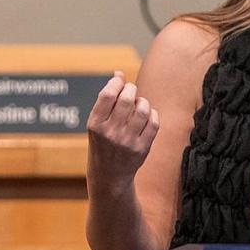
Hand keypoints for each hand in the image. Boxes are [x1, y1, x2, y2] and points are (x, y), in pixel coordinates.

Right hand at [86, 71, 160, 187]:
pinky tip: (147, 115)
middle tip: (131, 90)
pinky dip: (152, 114)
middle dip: (131, 89)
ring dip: (143, 101)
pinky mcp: (142, 148)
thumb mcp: (97, 123)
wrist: (109, 175)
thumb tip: (119, 74)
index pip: (108, 95)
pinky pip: (154, 123)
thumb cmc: (102, 142)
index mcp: (95, 125)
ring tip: (139, 103)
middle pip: (127, 99)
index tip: (120, 80)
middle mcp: (110, 133)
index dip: (117, 82)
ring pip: (143, 109)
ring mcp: (127, 141)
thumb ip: (106, 100)